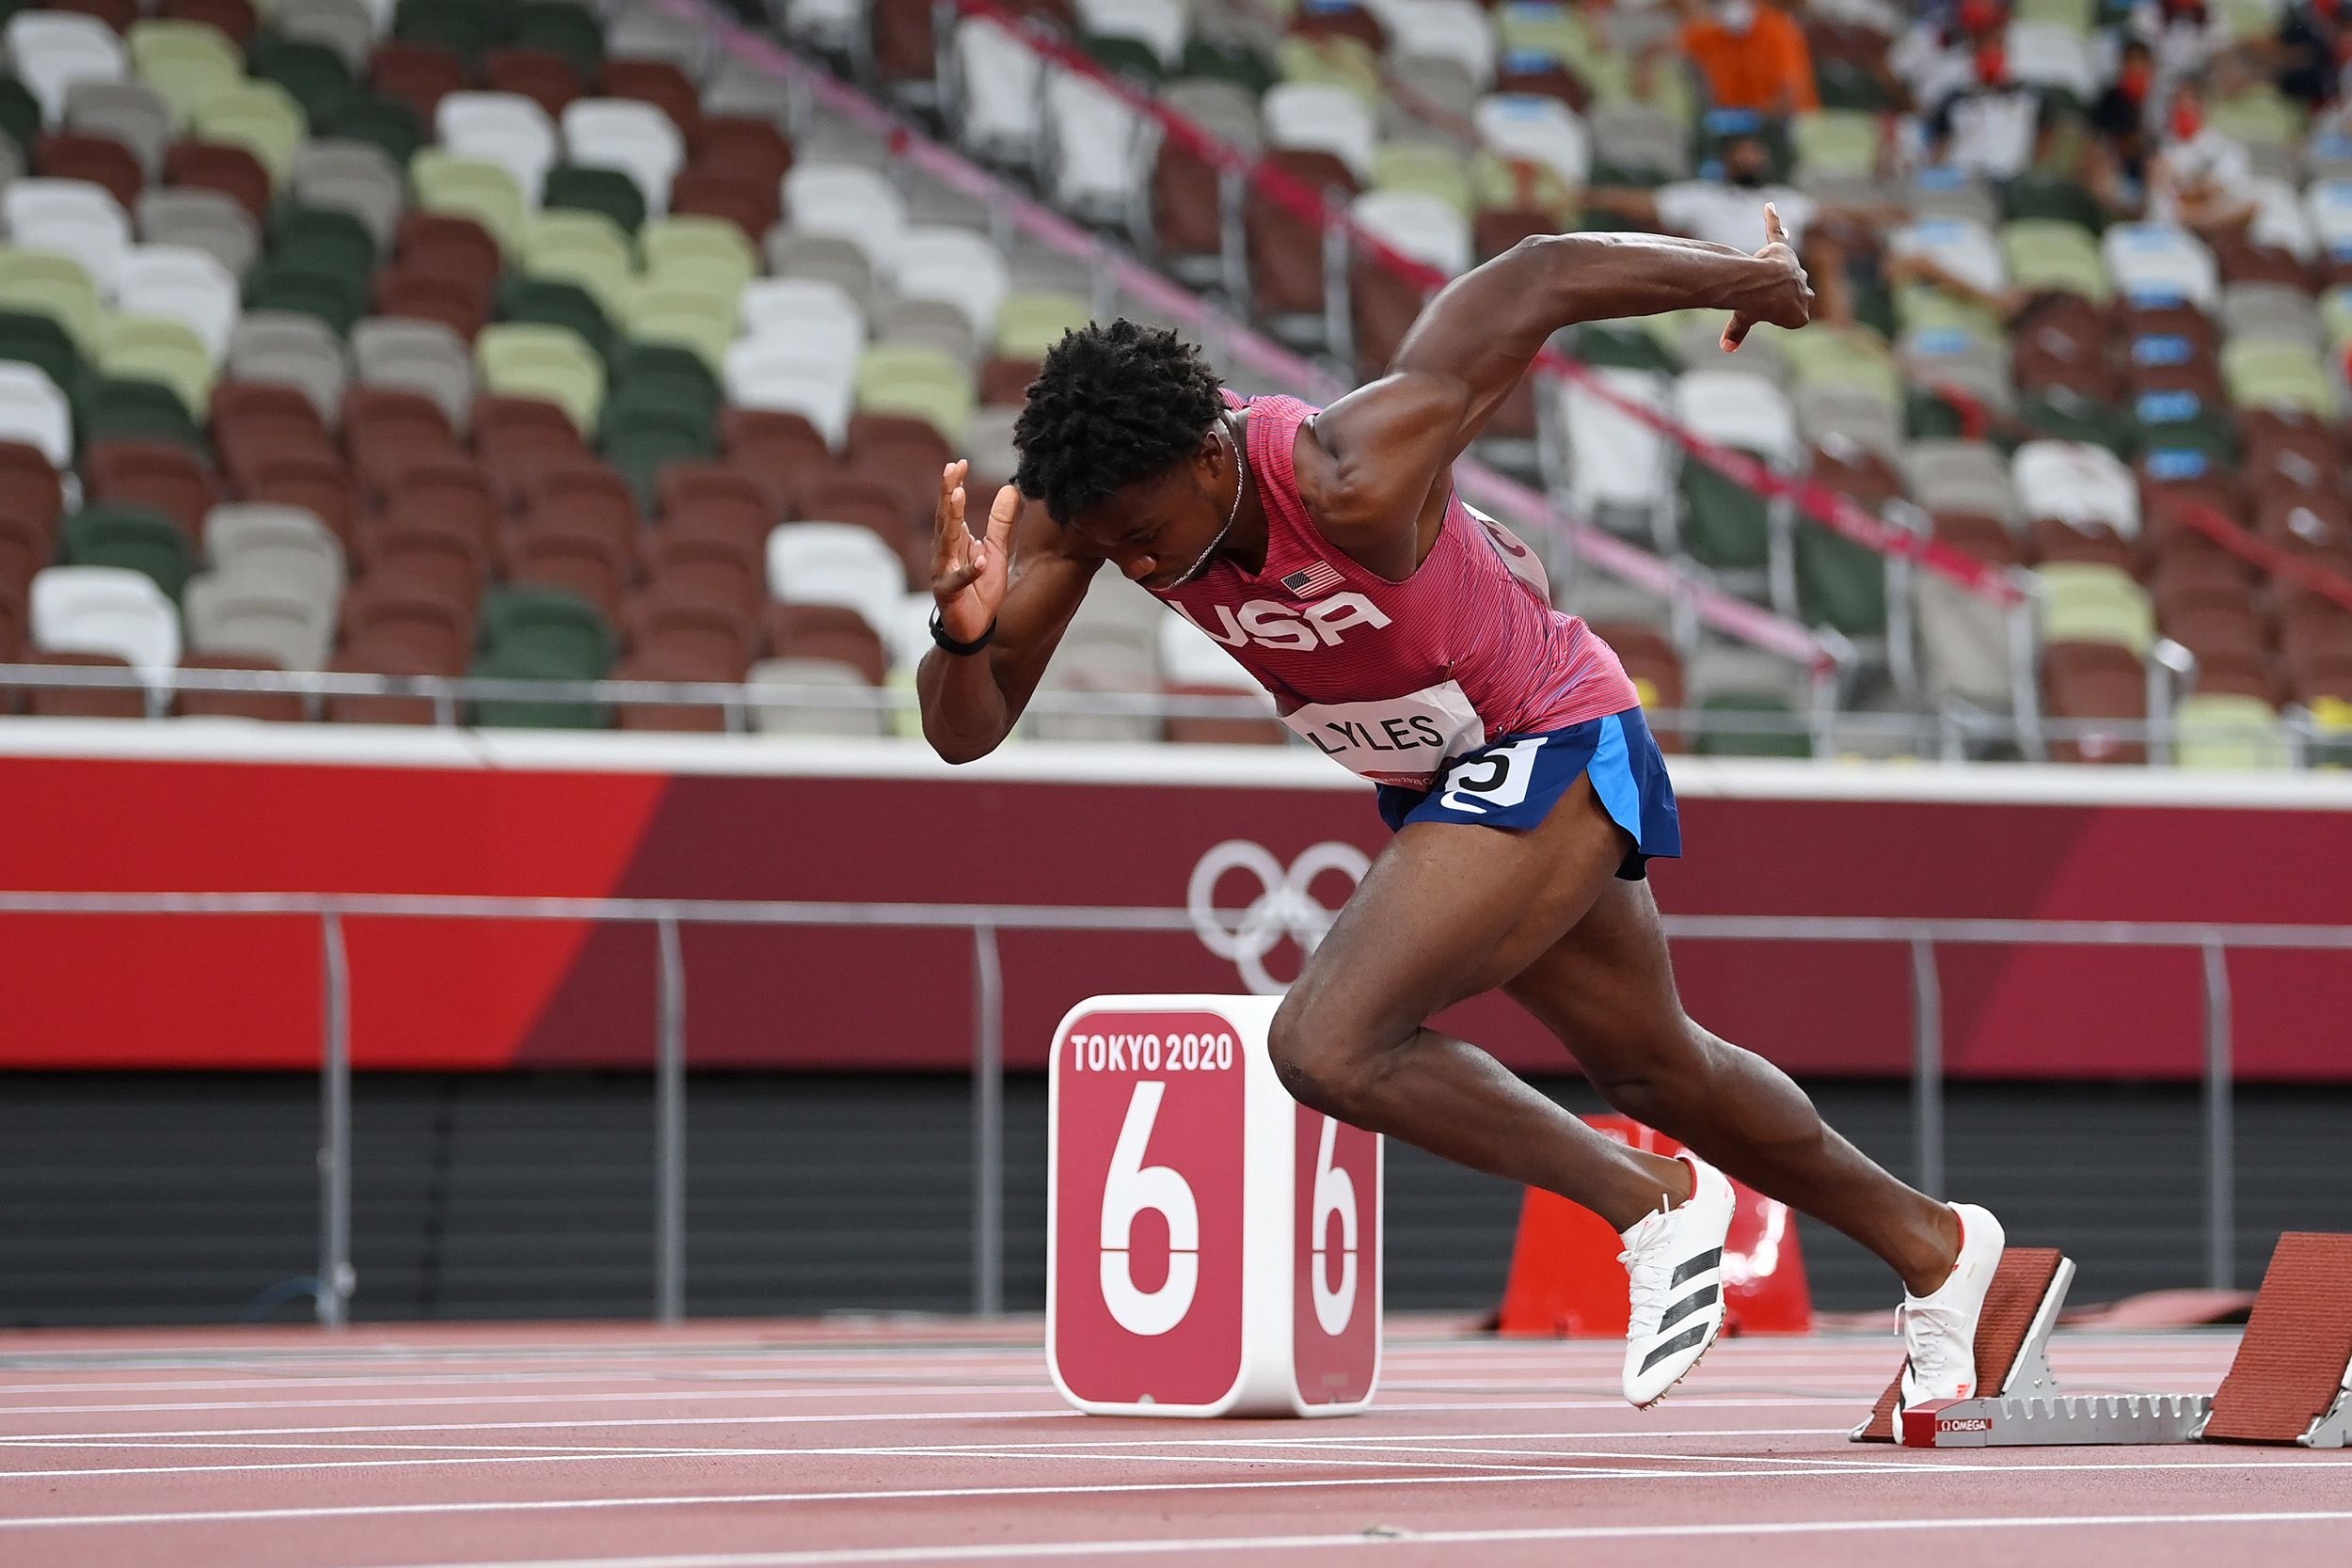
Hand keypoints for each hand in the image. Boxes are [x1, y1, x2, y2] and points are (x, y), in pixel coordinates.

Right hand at [930, 460, 1017, 643]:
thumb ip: (1000, 522)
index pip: (951, 508)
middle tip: (950, 471)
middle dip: (946, 494)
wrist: (974, 628)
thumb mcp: (996, 551)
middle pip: (944, 519)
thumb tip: (1010, 488)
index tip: (959, 463)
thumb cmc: (981, 589)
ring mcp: (944, 573)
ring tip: (957, 497)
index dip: (953, 485)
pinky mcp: (949, 593)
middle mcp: (944, 553)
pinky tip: (980, 559)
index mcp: (954, 541)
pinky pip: (960, 580)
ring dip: (952, 520)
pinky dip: (970, 570)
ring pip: (946, 543)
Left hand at [1722, 203, 1814, 351]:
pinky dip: (1772, 220)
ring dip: (1774, 270)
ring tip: (1762, 274)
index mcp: (1800, 315)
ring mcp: (1795, 271)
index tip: (1765, 313)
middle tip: (1765, 297)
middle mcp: (1804, 291)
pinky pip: (1776, 233)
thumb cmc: (1756, 303)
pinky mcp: (1783, 251)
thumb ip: (1737, 332)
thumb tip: (1726, 348)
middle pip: (1793, 292)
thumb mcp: (1745, 320)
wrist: (1763, 283)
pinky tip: (1767, 207)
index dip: (1776, 313)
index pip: (1792, 315)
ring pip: (1786, 269)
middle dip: (1780, 294)